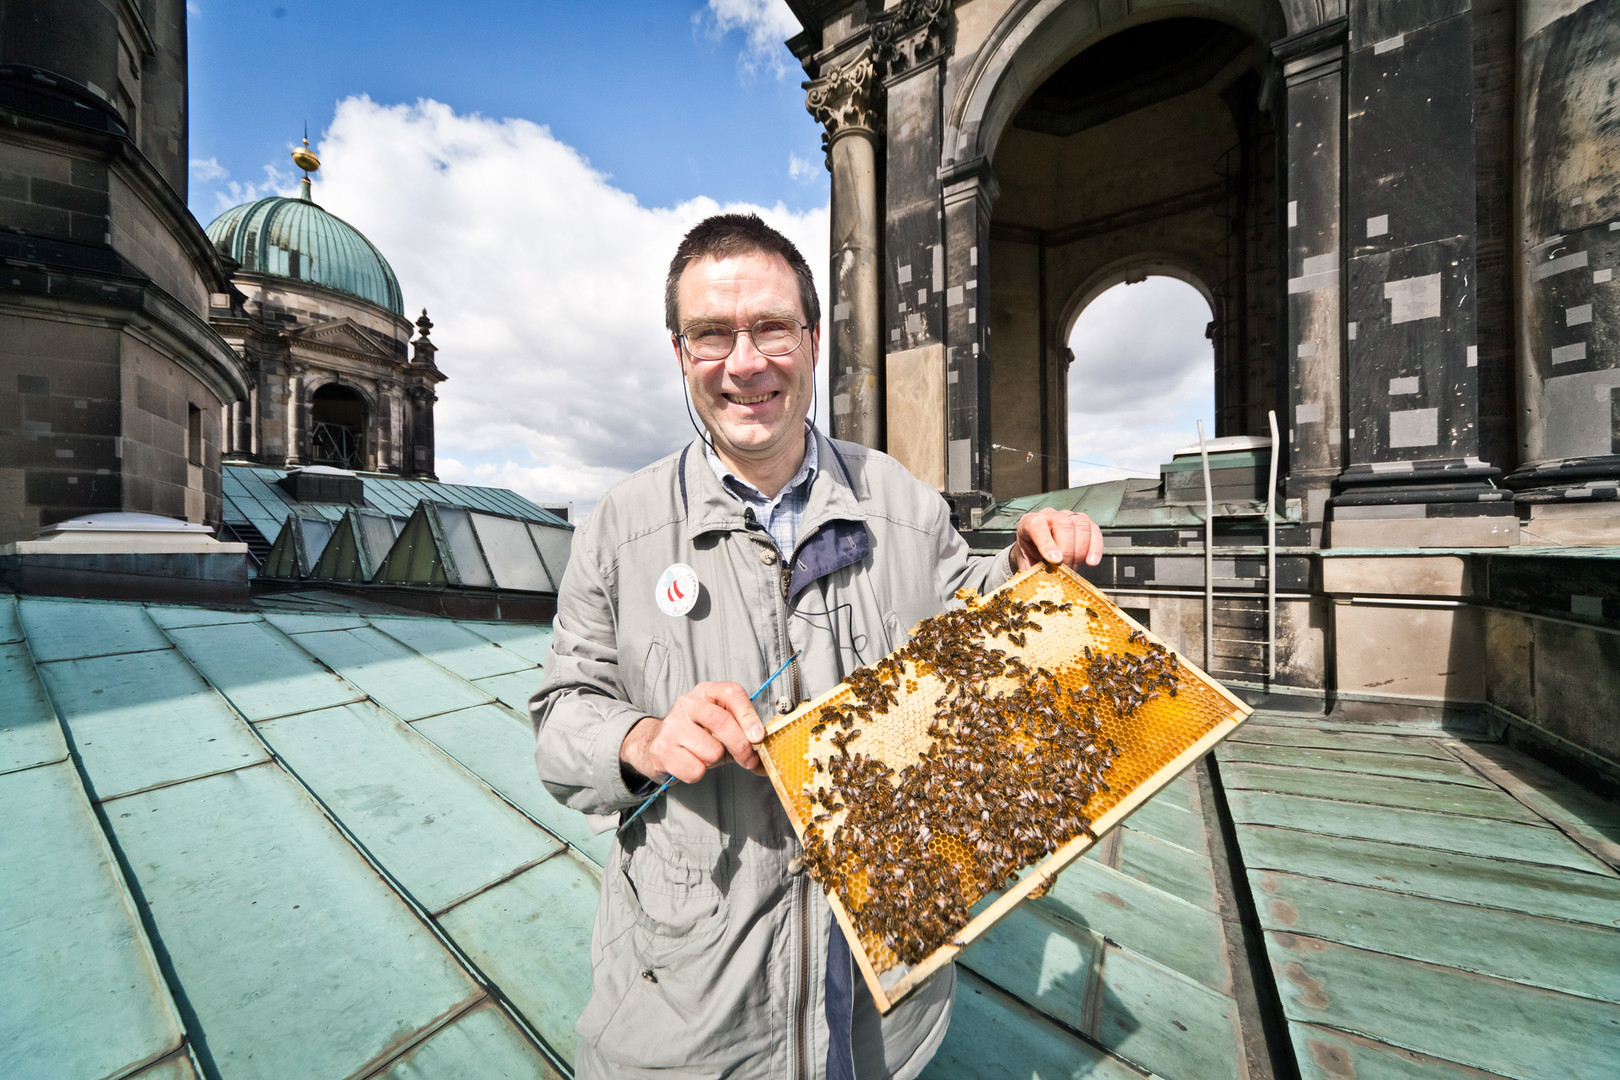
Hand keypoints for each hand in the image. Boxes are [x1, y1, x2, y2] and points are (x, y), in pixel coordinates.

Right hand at [620, 682, 765, 784]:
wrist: (656, 745)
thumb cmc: (698, 736)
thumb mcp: (722, 728)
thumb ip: (745, 737)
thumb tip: (768, 761)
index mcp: (707, 692)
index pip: (732, 693)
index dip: (749, 716)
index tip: (759, 736)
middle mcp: (687, 703)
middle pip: (722, 722)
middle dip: (741, 746)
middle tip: (748, 760)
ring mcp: (673, 725)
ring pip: (711, 751)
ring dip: (715, 760)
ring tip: (705, 755)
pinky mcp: (663, 749)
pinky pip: (695, 769)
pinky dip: (698, 773)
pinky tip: (690, 762)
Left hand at [1012, 508, 1104, 570]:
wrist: (1036, 550)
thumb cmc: (1031, 555)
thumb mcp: (1026, 563)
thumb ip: (1032, 570)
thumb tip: (1043, 581)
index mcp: (1029, 522)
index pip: (1037, 525)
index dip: (1047, 544)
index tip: (1054, 560)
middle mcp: (1049, 515)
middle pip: (1064, 525)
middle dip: (1067, 550)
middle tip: (1066, 569)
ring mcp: (1068, 516)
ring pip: (1081, 525)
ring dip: (1080, 550)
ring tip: (1073, 567)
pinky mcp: (1083, 522)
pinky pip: (1094, 530)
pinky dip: (1095, 547)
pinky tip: (1091, 561)